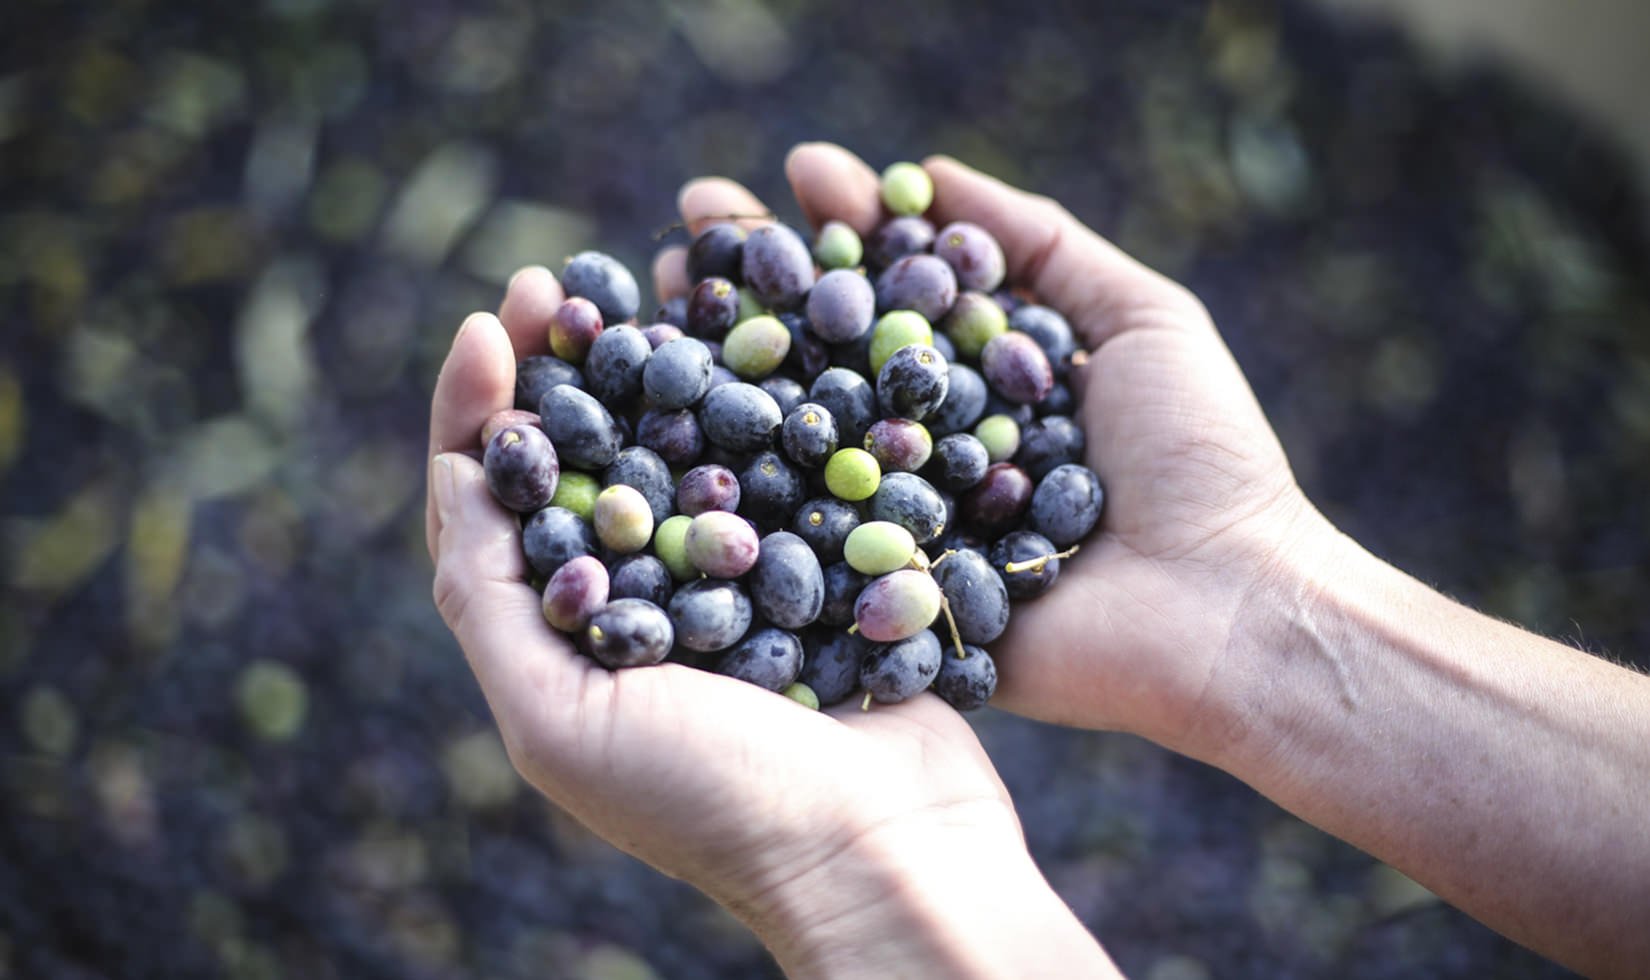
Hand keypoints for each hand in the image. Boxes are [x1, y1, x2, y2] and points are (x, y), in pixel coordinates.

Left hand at [424, 162, 1114, 975]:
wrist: (886, 848)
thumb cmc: (714, 801)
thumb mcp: (558, 721)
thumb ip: (490, 599)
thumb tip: (450, 465)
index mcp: (565, 636)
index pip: (497, 502)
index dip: (482, 408)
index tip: (494, 324)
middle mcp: (642, 598)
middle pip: (586, 454)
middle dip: (564, 363)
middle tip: (563, 279)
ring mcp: (737, 575)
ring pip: (683, 442)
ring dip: (660, 358)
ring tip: (651, 279)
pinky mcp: (823, 561)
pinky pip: (781, 460)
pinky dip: (761, 393)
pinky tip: (757, 331)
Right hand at [691, 144, 1321, 760]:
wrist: (1221, 609)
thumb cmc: (1200, 459)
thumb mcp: (1142, 319)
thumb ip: (1042, 243)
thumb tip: (932, 172)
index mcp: (978, 379)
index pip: (893, 286)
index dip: (849, 227)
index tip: (800, 172)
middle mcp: (925, 444)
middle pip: (825, 350)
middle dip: (759, 283)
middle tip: (695, 219)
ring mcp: (899, 520)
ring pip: (796, 437)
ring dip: (722, 368)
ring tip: (661, 301)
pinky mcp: (887, 598)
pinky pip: (807, 543)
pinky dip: (740, 491)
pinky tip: (677, 430)